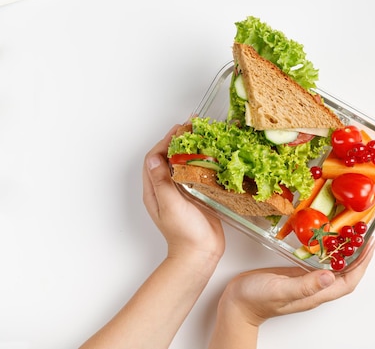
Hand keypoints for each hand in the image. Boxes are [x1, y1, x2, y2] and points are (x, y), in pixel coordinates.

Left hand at [143, 124, 224, 269]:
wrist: (200, 254)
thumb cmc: (184, 233)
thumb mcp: (170, 205)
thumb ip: (162, 181)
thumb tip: (154, 158)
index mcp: (155, 190)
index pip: (155, 158)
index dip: (166, 141)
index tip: (179, 130)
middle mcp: (166, 189)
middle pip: (168, 158)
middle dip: (178, 141)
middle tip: (192, 126)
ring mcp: (181, 192)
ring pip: (182, 164)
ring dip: (190, 149)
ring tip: (202, 135)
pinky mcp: (196, 196)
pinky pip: (196, 174)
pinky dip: (202, 162)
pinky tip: (213, 156)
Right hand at [207, 242, 374, 348]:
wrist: (237, 304)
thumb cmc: (256, 300)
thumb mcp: (281, 290)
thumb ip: (305, 285)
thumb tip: (330, 276)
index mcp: (315, 294)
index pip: (348, 281)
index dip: (362, 265)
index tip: (370, 246)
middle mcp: (314, 288)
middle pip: (346, 275)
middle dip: (360, 257)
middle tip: (367, 236)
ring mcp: (306, 280)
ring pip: (334, 268)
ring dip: (346, 254)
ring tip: (354, 236)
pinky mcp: (297, 274)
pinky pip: (320, 263)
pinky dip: (329, 252)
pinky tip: (328, 241)